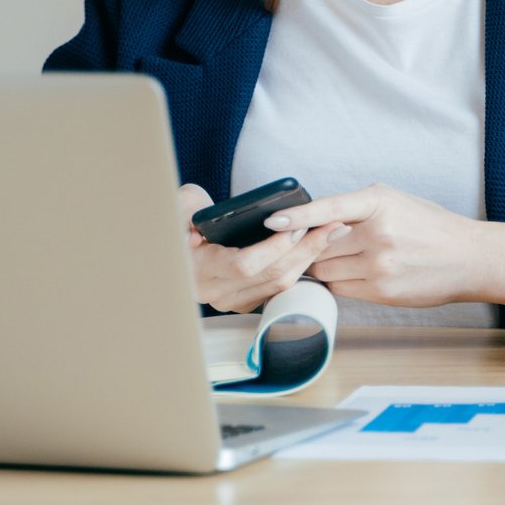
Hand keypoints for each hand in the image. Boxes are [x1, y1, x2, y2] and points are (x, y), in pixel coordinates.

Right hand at [176, 183, 349, 313]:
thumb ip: (189, 204)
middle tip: (333, 226)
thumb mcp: (178, 206)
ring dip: (309, 258)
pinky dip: (299, 266)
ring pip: (280, 284)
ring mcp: (232, 300)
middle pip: (272, 275)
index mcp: (200, 269)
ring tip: (333, 232)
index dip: (273, 248)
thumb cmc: (177, 225)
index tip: (295, 227)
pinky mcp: (245, 300)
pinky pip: (278, 286)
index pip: (244, 265)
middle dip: (306, 250)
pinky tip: (316, 246)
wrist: (171, 255)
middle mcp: (217, 291)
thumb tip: (203, 215)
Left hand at [265, 184, 490, 308]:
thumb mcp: (395, 202)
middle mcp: (378, 233)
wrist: (467, 258)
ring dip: (326, 265)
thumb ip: (355, 209)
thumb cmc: (428, 226)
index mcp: (379, 202)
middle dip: (314, 245)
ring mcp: (380, 265)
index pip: (328, 208)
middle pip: (319, 245)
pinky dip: (340, 281)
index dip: (297, 216)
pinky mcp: (381, 291)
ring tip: (348, 256)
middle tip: (318, 243)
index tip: (272, 220)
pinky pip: (340, 289)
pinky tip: (358, 272)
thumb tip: (311, 223)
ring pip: (325, 269)